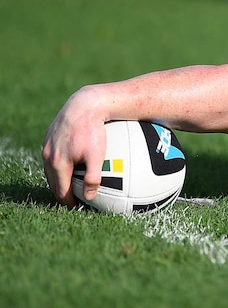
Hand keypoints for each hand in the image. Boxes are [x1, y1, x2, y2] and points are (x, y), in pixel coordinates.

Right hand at [41, 87, 107, 206]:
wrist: (85, 105)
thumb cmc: (93, 130)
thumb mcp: (97, 155)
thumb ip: (93, 177)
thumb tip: (90, 196)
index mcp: (58, 164)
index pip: (60, 190)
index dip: (69, 201)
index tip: (79, 206)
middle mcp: (48, 156)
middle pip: (53, 182)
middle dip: (62, 192)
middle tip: (75, 199)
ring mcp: (47, 146)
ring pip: (51, 169)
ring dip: (60, 179)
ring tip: (73, 184)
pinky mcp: (50, 136)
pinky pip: (53, 156)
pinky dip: (59, 165)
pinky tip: (72, 164)